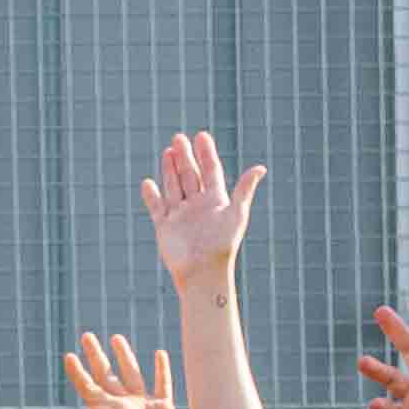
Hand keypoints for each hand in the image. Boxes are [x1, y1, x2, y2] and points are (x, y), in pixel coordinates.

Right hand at [141, 131, 260, 285]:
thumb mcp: (236, 213)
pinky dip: (152, 196)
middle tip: (179, 138)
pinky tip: (148, 182)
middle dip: (185, 157)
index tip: (201, 136)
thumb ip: (245, 189)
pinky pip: (157, 207)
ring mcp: (180, 215)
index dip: (206, 154)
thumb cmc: (223, 245)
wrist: (203, 273)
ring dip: (169, 170)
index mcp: (215, 200)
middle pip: (190, 175)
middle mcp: (197, 205)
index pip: (210, 171)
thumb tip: (261, 168)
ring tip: (168, 151)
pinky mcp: (165, 227)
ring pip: (174, 187)